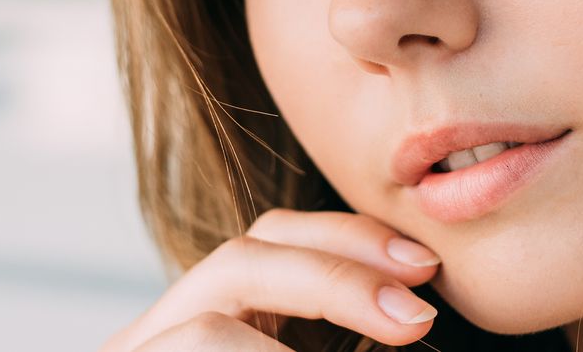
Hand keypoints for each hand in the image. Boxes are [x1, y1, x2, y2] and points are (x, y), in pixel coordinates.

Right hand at [98, 208, 442, 349]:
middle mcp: (157, 332)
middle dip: (340, 269)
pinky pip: (197, 343)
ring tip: (398, 331)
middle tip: (418, 308)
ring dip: (318, 305)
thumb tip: (418, 312)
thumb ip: (343, 334)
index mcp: (208, 322)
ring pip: (215, 306)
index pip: (272, 245)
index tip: (425, 268)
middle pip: (244, 256)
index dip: (351, 241)